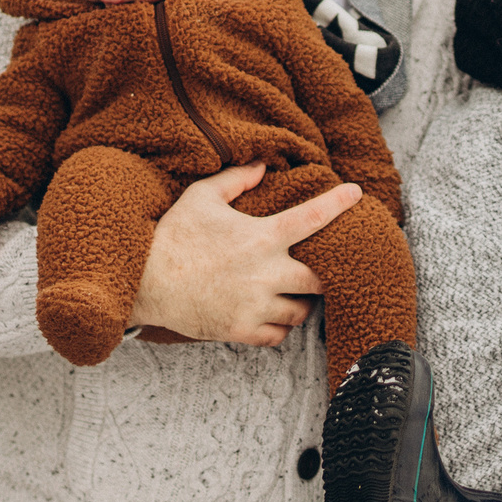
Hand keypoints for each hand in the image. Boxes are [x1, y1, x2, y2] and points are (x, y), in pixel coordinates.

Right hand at [130, 164, 361, 345]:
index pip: (313, 218)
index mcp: (261, 237)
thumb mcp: (201, 198)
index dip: (338, 204)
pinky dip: (281, 328)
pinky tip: (272, 316)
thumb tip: (260, 165)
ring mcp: (256, 305)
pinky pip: (279, 336)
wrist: (145, 283)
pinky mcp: (242, 330)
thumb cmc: (173, 238)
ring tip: (290, 295)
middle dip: (323, 276)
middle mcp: (266, 273)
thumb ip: (235, 180)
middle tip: (315, 270)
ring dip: (301, 304)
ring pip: (302, 312)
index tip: (356, 194)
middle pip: (320, 279)